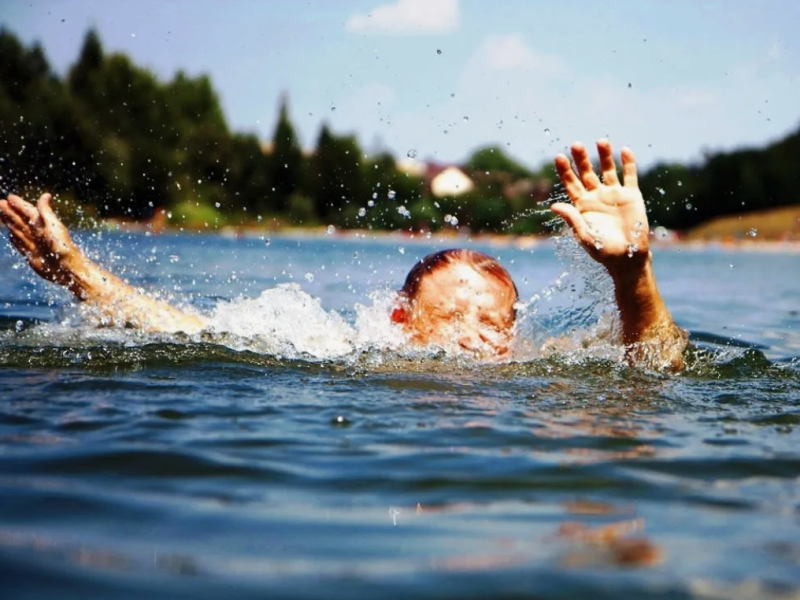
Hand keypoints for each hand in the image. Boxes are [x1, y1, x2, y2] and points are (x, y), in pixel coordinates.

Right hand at [0, 193, 83, 288]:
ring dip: (10, 222)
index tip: (9, 197)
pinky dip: (14, 239)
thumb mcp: (53, 225)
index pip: (28, 211)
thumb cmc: (61, 246)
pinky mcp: (31, 255)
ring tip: (1, 214)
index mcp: (42, 224)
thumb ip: (46, 211)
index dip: (19, 205)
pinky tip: (11, 235)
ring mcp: (34, 244)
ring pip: (18, 230)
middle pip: (20, 219)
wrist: (66, 269)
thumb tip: (46, 195)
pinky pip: (20, 244)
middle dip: (10, 211)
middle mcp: (38, 233)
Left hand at [552, 140, 648, 272]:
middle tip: (576, 145)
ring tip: (601, 141)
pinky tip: (625, 150)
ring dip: (604, 156)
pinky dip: (628, 163)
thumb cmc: (604, 250)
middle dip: (581, 159)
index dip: (565, 170)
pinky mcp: (632, 195)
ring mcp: (614, 194)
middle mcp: (596, 196)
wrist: (628, 257)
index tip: (559, 156)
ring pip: (608, 170)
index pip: (571, 183)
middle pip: (587, 172)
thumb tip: (554, 205)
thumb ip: (572, 220)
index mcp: (582, 205)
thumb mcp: (586, 236)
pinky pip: (630, 176)